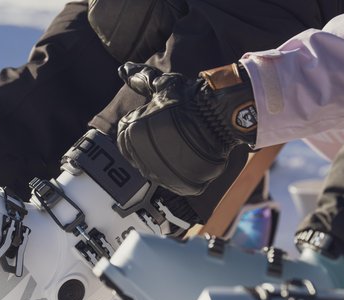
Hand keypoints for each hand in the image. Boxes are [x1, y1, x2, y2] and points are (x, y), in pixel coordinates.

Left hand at [117, 62, 256, 195]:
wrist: (220, 115)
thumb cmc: (190, 99)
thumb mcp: (163, 85)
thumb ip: (140, 80)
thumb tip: (122, 70)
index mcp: (133, 134)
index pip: (127, 139)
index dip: (144, 129)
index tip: (160, 123)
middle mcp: (142, 157)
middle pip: (141, 157)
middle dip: (154, 146)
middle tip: (174, 135)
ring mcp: (163, 174)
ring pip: (160, 171)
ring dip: (169, 160)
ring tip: (184, 145)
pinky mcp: (182, 185)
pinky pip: (179, 183)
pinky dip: (186, 173)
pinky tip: (194, 158)